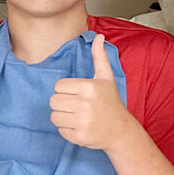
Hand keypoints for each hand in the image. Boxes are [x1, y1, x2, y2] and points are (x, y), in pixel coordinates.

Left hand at [50, 34, 131, 150]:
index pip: (58, 86)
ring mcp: (83, 121)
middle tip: (76, 106)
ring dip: (63, 117)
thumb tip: (98, 37)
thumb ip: (99, 57)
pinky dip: (67, 130)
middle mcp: (86, 104)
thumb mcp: (106, 78)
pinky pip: (60, 130)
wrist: (120, 130)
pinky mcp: (80, 137)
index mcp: (89, 87)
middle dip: (62, 103)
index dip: (66, 90)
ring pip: (54, 116)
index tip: (78, 94)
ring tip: (77, 116)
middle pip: (53, 101)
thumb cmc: (111, 102)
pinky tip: (80, 127)